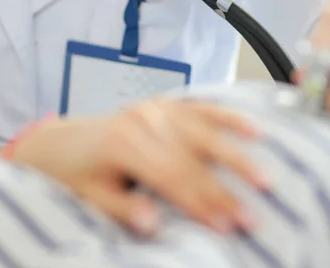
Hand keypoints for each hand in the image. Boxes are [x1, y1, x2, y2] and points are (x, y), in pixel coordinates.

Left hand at [12, 99, 267, 234]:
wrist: (62, 141)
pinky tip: (253, 128)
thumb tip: (154, 224)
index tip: (226, 226)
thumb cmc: (76, 172)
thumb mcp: (90, 195)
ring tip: (266, 177)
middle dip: (224, 188)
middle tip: (253, 214)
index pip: (171, 177)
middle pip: (193, 157)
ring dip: (237, 156)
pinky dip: (228, 117)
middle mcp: (144, 120)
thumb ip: (122, 208)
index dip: (200, 203)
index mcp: (123, 143)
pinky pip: (201, 108)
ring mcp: (156, 108)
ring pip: (204, 132)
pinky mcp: (164, 104)